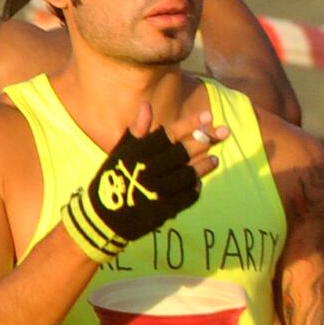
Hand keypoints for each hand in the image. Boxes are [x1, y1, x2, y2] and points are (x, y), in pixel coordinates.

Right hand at [62, 106, 209, 260]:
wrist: (101, 218)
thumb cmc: (112, 179)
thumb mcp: (120, 153)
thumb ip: (136, 131)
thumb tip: (147, 106)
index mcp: (136, 154)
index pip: (168, 134)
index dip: (189, 124)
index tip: (208, 115)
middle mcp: (146, 170)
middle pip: (182, 152)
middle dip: (205, 140)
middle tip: (221, 133)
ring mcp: (156, 191)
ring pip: (189, 174)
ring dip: (205, 165)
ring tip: (214, 160)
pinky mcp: (163, 209)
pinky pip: (187, 196)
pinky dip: (196, 187)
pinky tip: (199, 182)